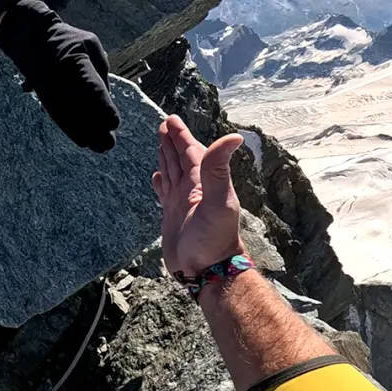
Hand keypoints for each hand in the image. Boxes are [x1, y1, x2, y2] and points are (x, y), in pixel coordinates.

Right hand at [151, 115, 245, 276]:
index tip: (171, 119)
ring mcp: (182, 203)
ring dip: (166, 157)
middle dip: (172, 141)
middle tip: (164, 124)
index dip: (181, 135)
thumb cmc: (214, 238)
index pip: (190, 151)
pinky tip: (156, 178)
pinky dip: (160, 182)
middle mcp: (192, 189)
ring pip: (172, 172)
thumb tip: (235, 137)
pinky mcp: (172, 217)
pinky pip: (164, 193)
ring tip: (161, 144)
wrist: (208, 271)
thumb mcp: (218, 201)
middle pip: (180, 158)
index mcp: (202, 182)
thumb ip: (218, 169)